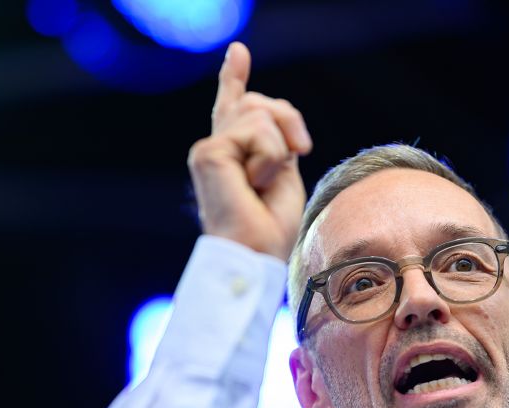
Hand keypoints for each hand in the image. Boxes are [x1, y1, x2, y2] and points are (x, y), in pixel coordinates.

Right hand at [188, 42, 312, 259]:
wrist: (254, 254)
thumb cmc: (270, 228)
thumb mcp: (284, 173)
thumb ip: (277, 139)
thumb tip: (276, 113)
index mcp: (235, 154)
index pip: (234, 107)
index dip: (235, 78)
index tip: (238, 52)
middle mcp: (216, 147)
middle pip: (261, 103)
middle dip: (290, 122)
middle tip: (299, 153)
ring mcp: (209, 149)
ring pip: (262, 113)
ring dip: (280, 149)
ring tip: (263, 183)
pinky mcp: (208, 153)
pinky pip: (259, 132)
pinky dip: (270, 158)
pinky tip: (254, 183)